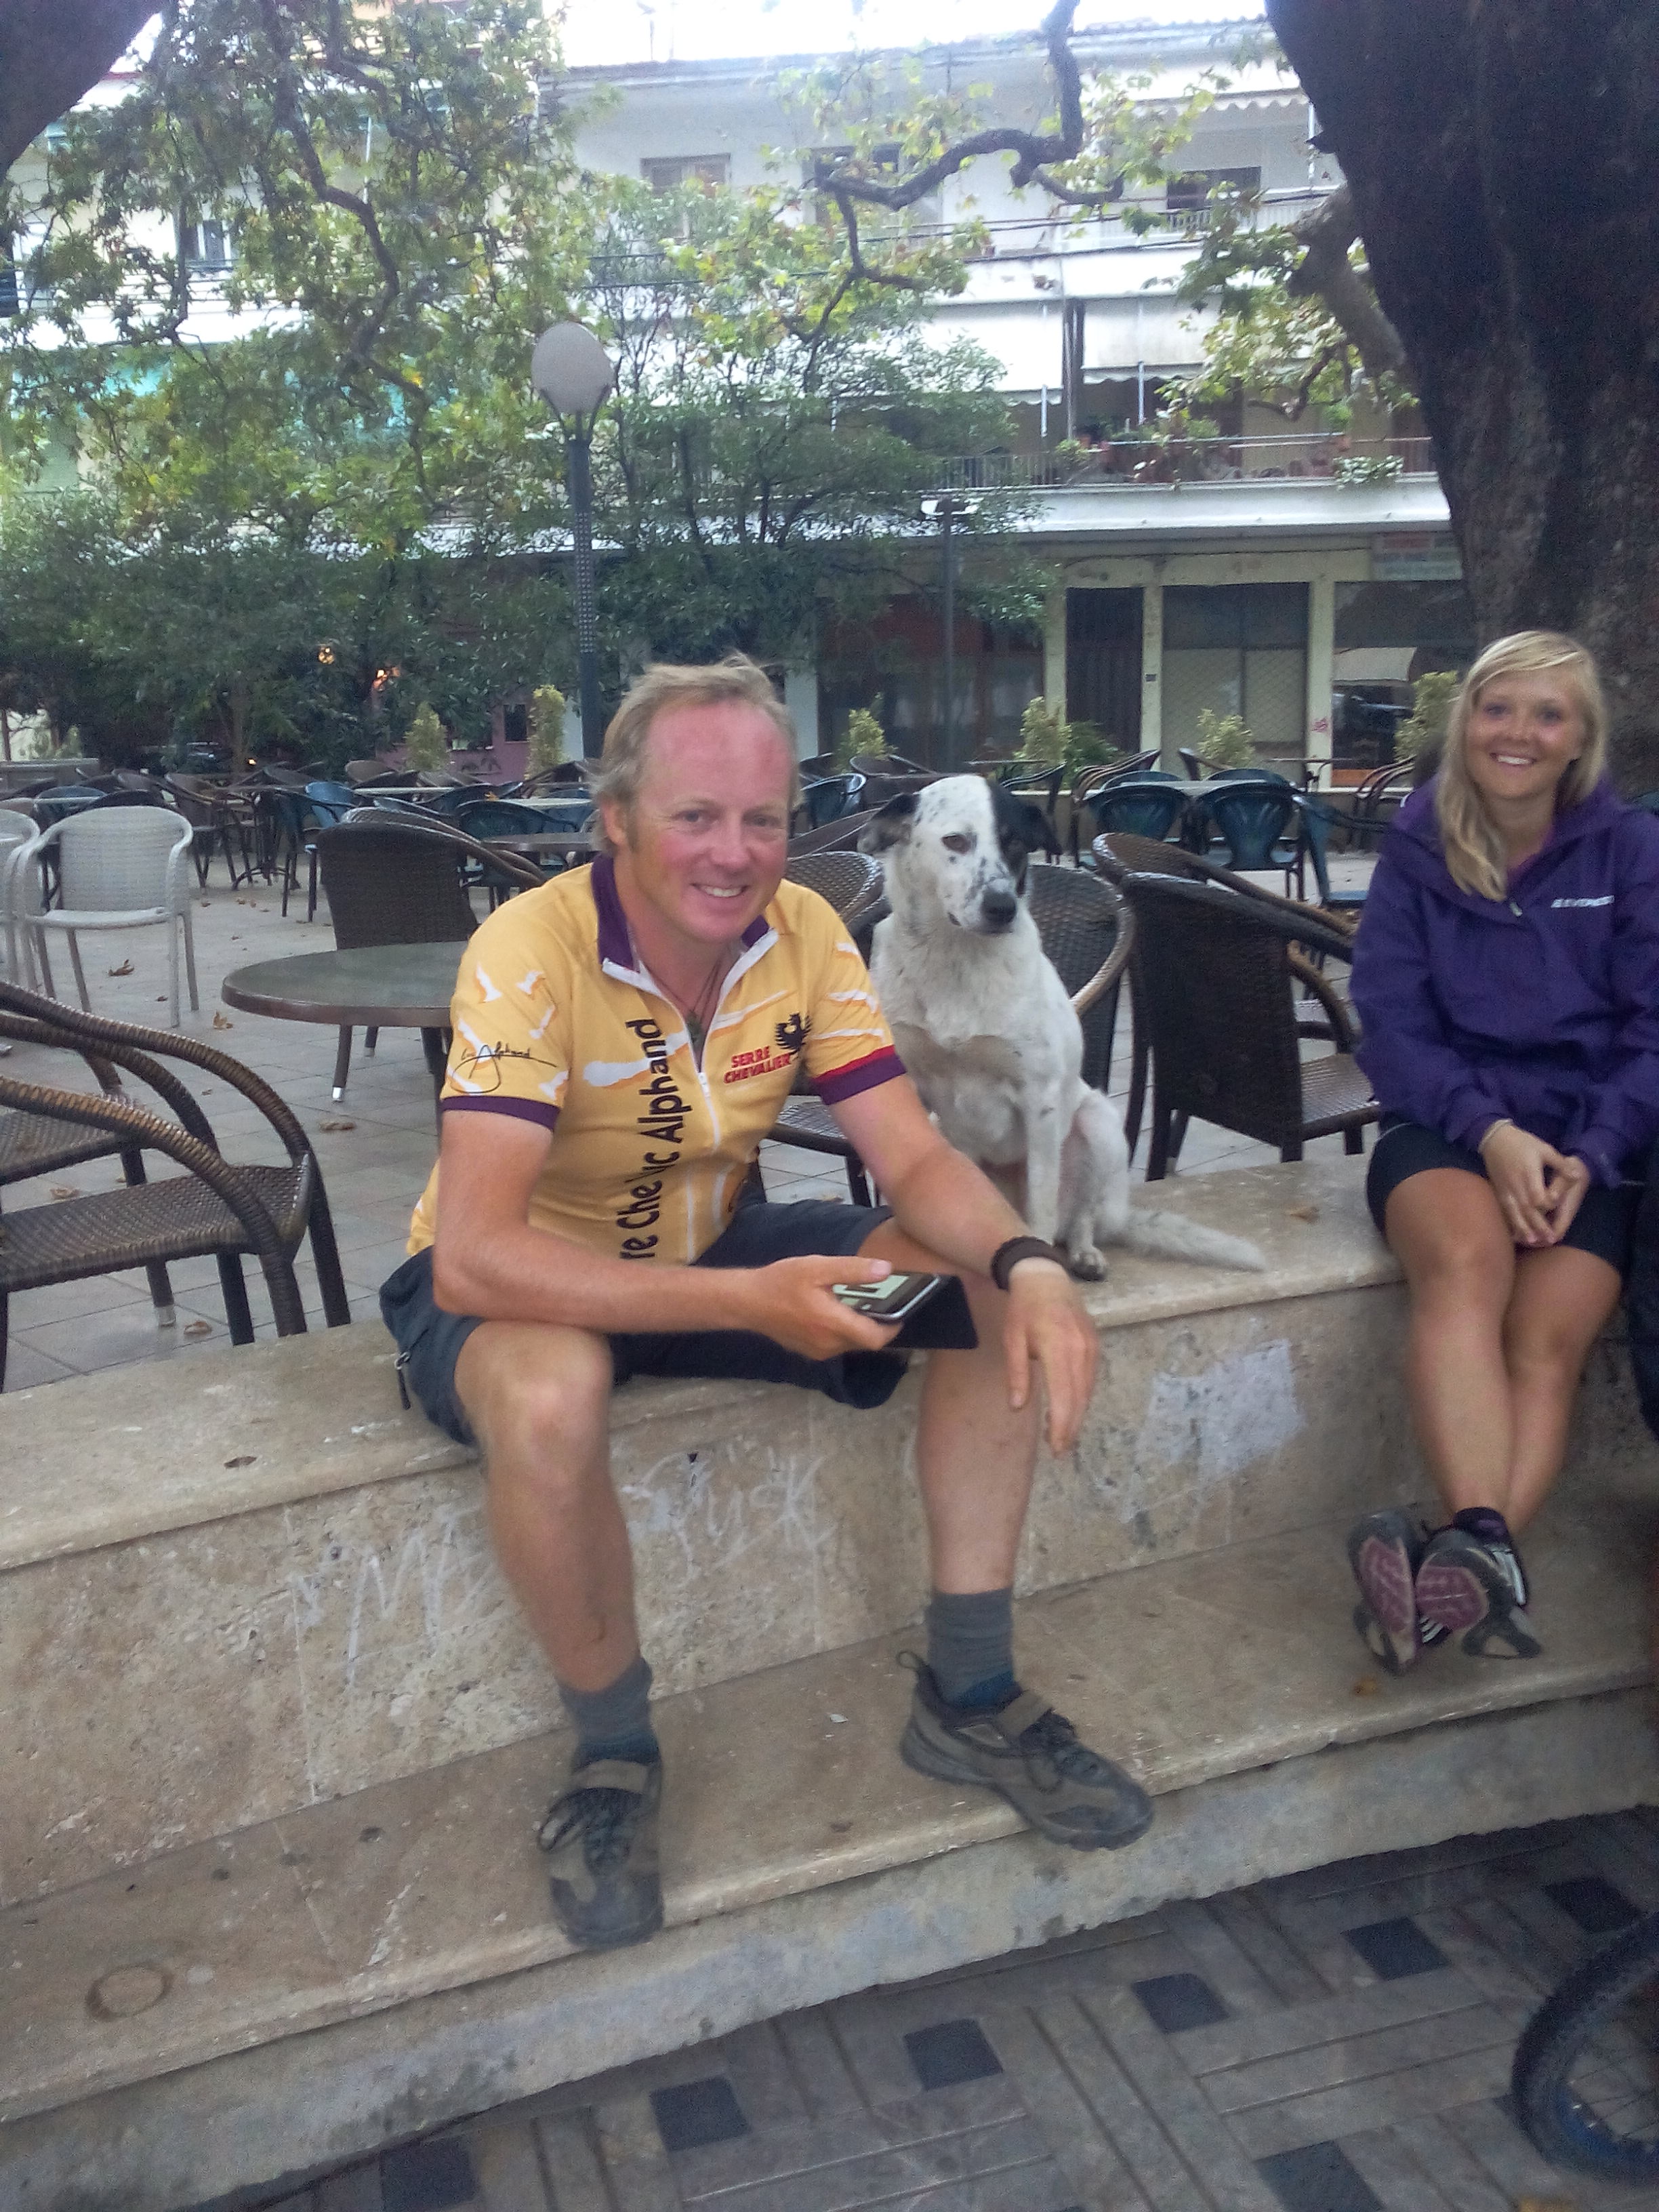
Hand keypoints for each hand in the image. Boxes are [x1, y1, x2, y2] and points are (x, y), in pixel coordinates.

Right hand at [740, 1254, 903, 1362]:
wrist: (747, 1301)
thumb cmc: (781, 1281)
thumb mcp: (818, 1268)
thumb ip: (853, 1270)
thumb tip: (886, 1270)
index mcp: (833, 1324)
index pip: (875, 1339)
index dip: (892, 1329)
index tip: (900, 1313)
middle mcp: (828, 1345)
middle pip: (865, 1343)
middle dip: (876, 1327)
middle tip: (881, 1304)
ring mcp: (817, 1352)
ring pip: (850, 1345)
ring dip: (859, 1330)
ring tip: (859, 1306)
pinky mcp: (808, 1352)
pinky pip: (835, 1346)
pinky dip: (843, 1333)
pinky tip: (836, 1313)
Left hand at [1002, 1256, 1097, 1454]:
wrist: (1046, 1277)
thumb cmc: (1023, 1310)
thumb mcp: (1012, 1340)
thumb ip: (1017, 1374)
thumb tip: (1017, 1408)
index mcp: (1057, 1347)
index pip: (1064, 1396)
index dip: (1061, 1426)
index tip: (1055, 1447)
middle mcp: (1080, 1349)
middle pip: (1079, 1399)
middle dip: (1070, 1428)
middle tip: (1058, 1450)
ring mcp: (1092, 1347)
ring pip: (1087, 1391)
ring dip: (1076, 1415)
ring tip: (1061, 1434)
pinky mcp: (1095, 1345)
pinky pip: (1090, 1379)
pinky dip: (1081, 1398)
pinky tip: (1069, 1408)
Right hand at [1481, 1123, 1588, 1246]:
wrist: (1494, 1140)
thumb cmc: (1523, 1143)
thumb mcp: (1544, 1149)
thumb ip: (1560, 1164)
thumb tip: (1577, 1176)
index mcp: (1529, 1173)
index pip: (1537, 1194)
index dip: (1546, 1203)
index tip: (1555, 1207)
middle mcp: (1516, 1184)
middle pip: (1527, 1208)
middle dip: (1538, 1224)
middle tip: (1549, 1239)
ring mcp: (1506, 1190)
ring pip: (1515, 1212)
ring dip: (1523, 1227)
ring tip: (1532, 1241)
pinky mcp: (1500, 1193)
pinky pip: (1506, 1211)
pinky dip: (1511, 1223)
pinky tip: (1516, 1235)